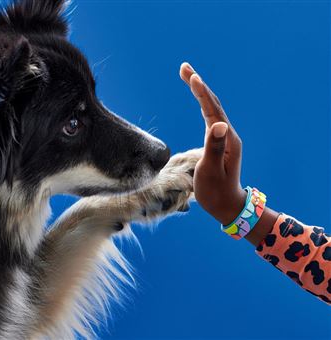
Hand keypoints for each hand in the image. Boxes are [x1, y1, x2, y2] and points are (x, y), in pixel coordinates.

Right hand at [179, 62, 246, 225]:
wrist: (227, 205)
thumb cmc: (216, 192)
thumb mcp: (213, 171)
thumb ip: (215, 148)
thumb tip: (219, 124)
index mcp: (227, 140)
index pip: (213, 110)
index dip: (201, 92)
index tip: (191, 76)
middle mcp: (228, 135)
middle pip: (213, 104)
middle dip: (198, 85)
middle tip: (184, 67)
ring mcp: (225, 138)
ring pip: (212, 109)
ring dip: (200, 92)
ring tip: (189, 77)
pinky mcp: (219, 142)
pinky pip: (210, 118)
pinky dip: (203, 105)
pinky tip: (199, 101)